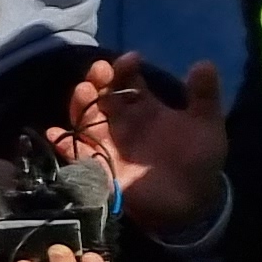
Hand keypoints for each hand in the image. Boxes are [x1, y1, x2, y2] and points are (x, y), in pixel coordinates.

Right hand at [62, 55, 223, 230]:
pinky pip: (75, 153)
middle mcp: (121, 121)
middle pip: (101, 93)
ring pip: (85, 117)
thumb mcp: (206, 125)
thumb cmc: (197, 160)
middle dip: (97, 79)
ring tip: (84, 91)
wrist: (192, 201)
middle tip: (101, 70)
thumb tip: (204, 63)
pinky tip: (55, 133)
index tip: (132, 59)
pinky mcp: (98, 165)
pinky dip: (62, 143)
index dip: (126, 67)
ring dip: (81, 103)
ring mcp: (108, 142)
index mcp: (144, 108)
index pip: (127, 80)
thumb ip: (204, 96)